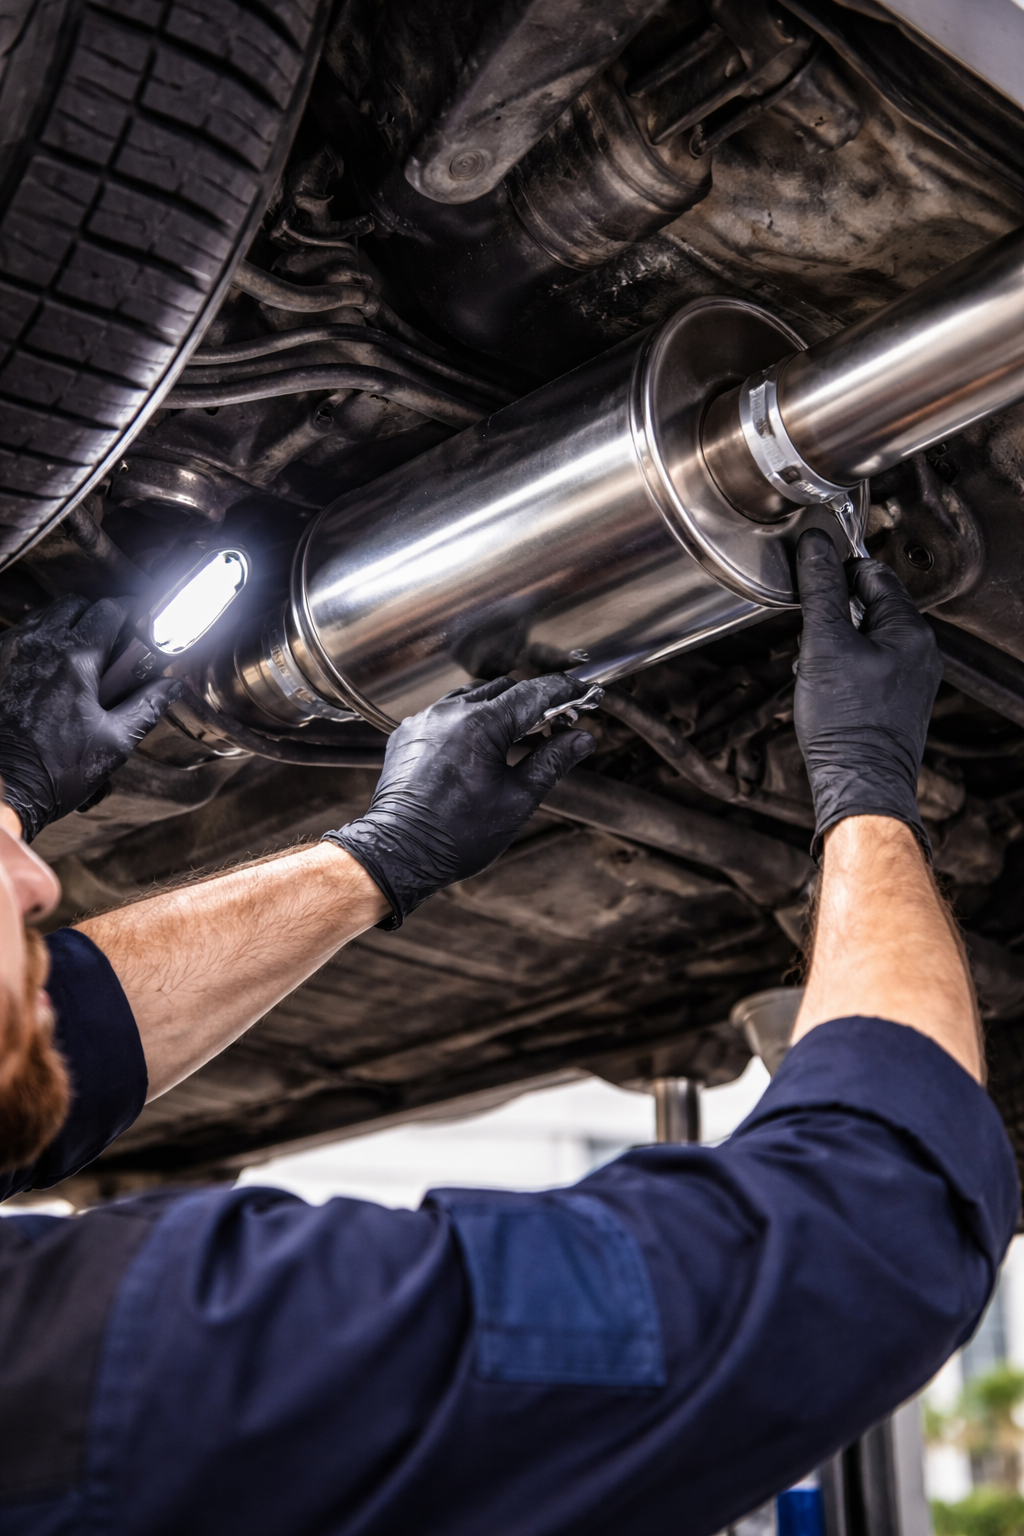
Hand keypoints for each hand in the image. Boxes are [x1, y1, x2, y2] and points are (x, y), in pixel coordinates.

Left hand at [0, 596, 181, 841]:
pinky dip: (40, 641)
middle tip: (114, 643)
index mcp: (74, 659)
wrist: (3, 791)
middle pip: (75, 605)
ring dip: (68, 626)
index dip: (130, 612)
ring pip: (45, 616)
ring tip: (83, 656)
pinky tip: (50, 669)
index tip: (141, 623)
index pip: (109, 611)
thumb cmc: (56, 770)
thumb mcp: (115, 742)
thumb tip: (172, 686)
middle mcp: (39, 645)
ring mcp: (10, 652)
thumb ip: (146, 706)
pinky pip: (20, 636)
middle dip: (98, 616)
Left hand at [324, 675, 596, 926]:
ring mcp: (425, 719)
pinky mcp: (408, 732)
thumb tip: (582, 739)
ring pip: (471, 695)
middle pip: (503, 688)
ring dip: (499, 705)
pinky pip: (444, 711)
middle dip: (533, 698)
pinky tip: (479, 741)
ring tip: (519, 730)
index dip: (563, 691)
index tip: (581, 694)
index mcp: (482, 725)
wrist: (401, 853)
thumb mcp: (518, 800)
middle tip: (557, 717)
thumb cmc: (458, 834)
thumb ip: (552, 762)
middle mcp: (450, 712)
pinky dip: (468, 717)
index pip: (533, 693)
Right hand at [794, 528, 941, 859]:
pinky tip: (826, 691)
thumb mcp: (824, 645)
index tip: (811, 582)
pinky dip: (843, 670)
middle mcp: (920, 650)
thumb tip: (815, 546)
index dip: (837, 574)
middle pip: (869, 606)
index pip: (873, 574)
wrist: (859, 782)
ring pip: (866, 638)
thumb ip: (821, 590)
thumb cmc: (846, 722)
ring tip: (817, 671)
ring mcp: (912, 677)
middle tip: (811, 640)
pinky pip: (868, 667)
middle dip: (833, 616)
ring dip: (835, 645)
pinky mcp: (899, 701)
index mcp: (911, 629)